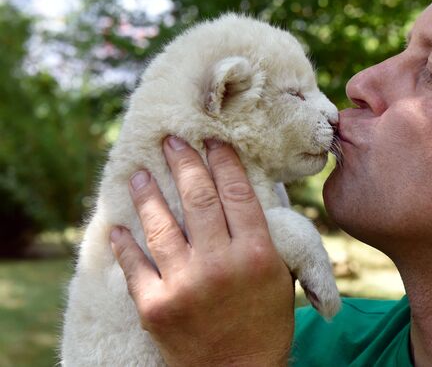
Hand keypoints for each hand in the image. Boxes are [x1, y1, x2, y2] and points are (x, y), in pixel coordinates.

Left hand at [109, 137, 293, 365]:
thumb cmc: (265, 323)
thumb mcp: (281, 276)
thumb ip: (265, 236)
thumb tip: (244, 195)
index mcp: (257, 253)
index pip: (237, 193)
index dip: (223, 161)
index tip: (211, 140)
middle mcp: (221, 263)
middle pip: (199, 199)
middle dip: (184, 163)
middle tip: (171, 141)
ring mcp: (185, 284)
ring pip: (162, 224)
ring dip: (148, 194)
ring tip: (138, 173)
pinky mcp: (155, 306)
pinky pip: (135, 265)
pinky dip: (125, 244)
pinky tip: (119, 226)